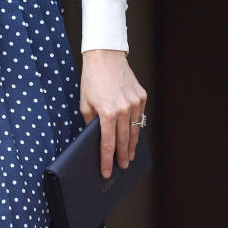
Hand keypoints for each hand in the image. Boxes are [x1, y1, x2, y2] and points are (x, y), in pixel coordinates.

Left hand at [80, 51, 146, 178]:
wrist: (105, 57)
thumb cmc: (92, 79)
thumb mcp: (85, 103)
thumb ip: (90, 122)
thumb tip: (95, 137)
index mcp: (107, 112)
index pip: (108, 143)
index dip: (107, 160)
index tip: (107, 171)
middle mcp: (123, 109)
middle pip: (124, 140)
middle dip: (122, 156)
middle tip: (122, 166)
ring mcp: (135, 103)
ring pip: (135, 130)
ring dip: (132, 145)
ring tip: (129, 156)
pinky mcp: (141, 96)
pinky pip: (140, 116)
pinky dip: (137, 127)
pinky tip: (133, 135)